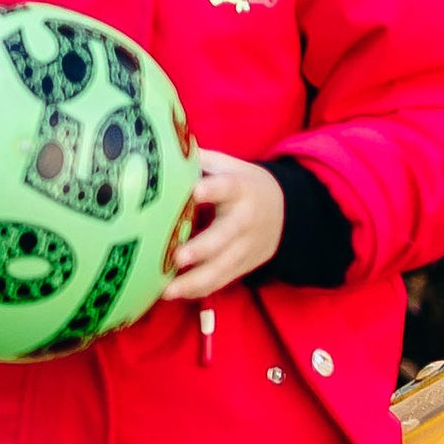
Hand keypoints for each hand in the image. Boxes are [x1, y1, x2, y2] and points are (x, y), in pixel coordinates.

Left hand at [167, 153, 285, 302]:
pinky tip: (175, 295)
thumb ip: (197, 160)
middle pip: (225, 236)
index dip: (212, 189)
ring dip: (195, 281)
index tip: (195, 191)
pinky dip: (199, 290)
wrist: (285, 211)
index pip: (227, 187)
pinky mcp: (242, 266)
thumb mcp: (226, 165)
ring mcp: (245, 247)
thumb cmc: (240, 183)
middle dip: (203, 248)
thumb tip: (157, 147)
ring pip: (222, 267)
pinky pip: (221, 281)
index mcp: (239, 189)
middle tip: (177, 257)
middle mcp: (244, 220)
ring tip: (166, 291)